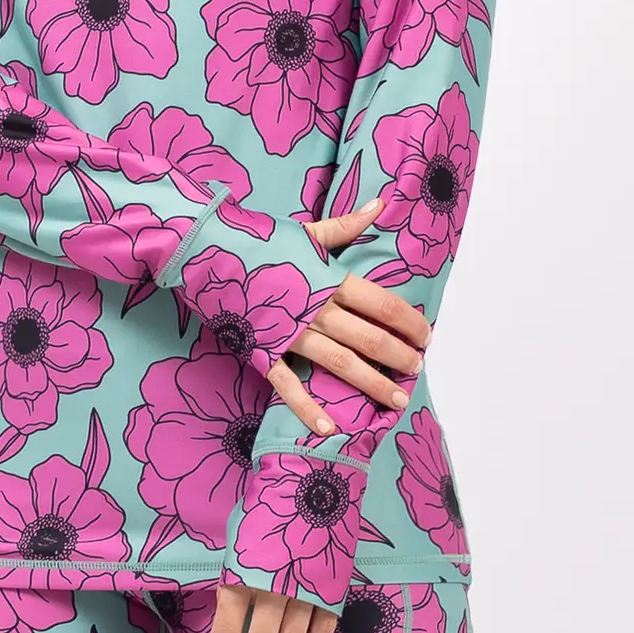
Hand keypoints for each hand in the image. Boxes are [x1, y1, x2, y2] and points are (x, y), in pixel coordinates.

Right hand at [267, 198, 432, 434]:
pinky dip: (308, 408)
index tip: (425, 335)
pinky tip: (329, 428)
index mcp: (331, 279)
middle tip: (416, 370)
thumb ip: (347, 226)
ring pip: (342, 364)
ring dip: (373, 384)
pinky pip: (290, 385)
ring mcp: (291, 333)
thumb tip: (381, 205)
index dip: (410, 323)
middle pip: (371, 339)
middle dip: (399, 357)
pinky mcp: (265, 350)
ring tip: (395, 401)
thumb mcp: (308, 231)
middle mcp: (318, 308)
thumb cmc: (260, 239)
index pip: (384, 305)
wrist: (207, 249)